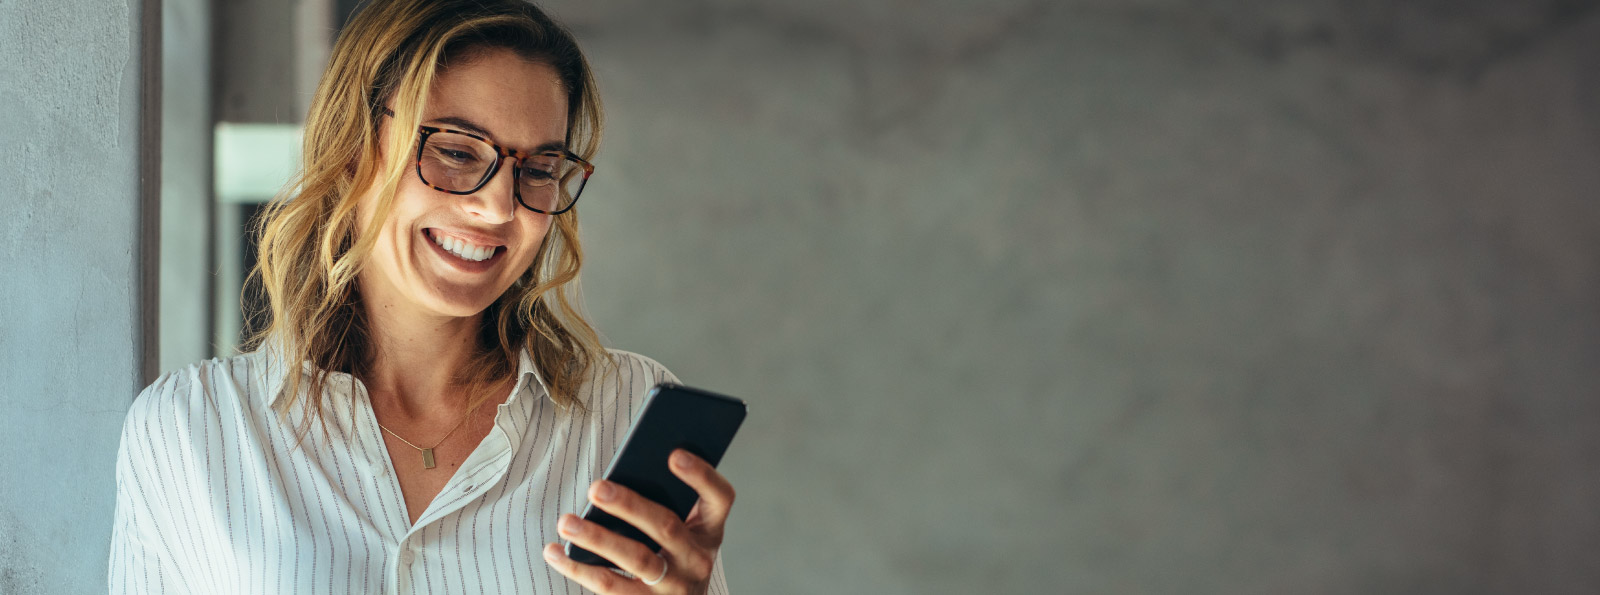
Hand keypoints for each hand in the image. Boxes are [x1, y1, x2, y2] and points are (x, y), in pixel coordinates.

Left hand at [543, 449, 734, 593]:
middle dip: (630, 506)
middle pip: (667, 528)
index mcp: (709, 530)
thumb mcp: (681, 532)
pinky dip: (578, 568)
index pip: (720, 498)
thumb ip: (662, 504)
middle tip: (596, 488)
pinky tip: (554, 552)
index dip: (702, 476)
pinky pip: (610, 587)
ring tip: (567, 522)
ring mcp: (674, 587)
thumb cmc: (669, 555)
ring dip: (599, 539)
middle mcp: (697, 560)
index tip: (674, 454)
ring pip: (638, 561)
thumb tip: (615, 480)